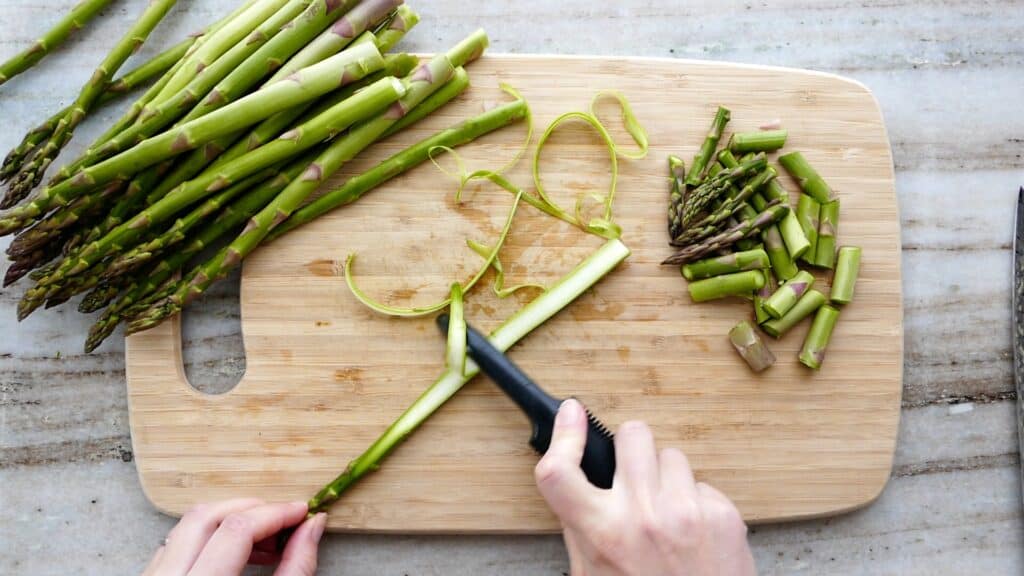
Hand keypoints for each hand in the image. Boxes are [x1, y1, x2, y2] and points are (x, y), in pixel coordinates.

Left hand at [142, 499, 326, 575]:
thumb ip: (295, 568)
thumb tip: (312, 528)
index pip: (236, 531)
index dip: (275, 515)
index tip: (301, 512)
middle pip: (206, 517)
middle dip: (252, 510)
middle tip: (284, 521)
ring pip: (187, 525)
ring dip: (230, 522)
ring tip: (263, 544)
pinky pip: (175, 544)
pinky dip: (209, 539)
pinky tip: (234, 556)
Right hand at [535, 399, 754, 575]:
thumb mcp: (594, 575)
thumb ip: (581, 526)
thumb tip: (575, 479)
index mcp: (602, 533)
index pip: (560, 471)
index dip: (563, 436)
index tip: (571, 415)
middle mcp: (642, 516)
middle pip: (632, 435)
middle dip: (632, 449)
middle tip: (635, 476)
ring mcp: (686, 511)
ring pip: (672, 455)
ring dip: (667, 478)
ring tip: (668, 514)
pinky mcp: (722, 514)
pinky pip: (702, 483)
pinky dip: (696, 502)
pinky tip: (694, 532)